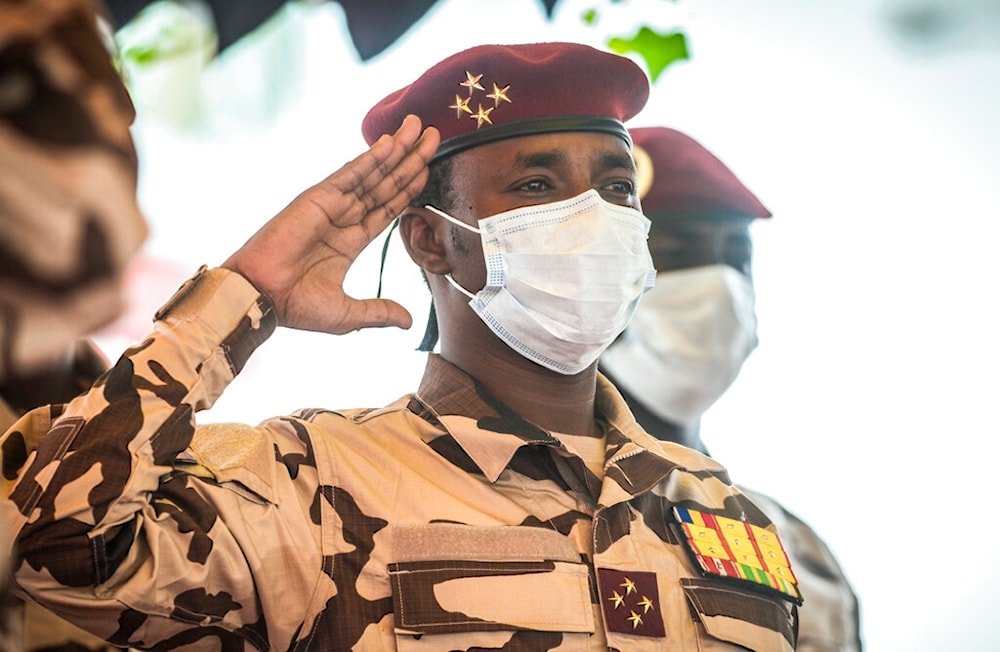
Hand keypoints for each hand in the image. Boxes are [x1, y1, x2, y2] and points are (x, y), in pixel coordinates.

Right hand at [223, 115, 439, 333]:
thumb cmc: (295, 307)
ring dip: (397, 150)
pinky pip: (350, 175)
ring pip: (373, 174)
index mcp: (350, 242)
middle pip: (386, 184)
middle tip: (434, 134)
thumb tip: (408, 322)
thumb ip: (379, 312)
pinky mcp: (317, 199)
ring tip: (419, 127)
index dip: (409, 187)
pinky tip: (392, 142)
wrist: (262, 300)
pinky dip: (371, 158)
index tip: (429, 167)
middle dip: (410, 160)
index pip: (388, 208)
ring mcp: (331, 206)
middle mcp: (343, 219)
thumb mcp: (348, 314)